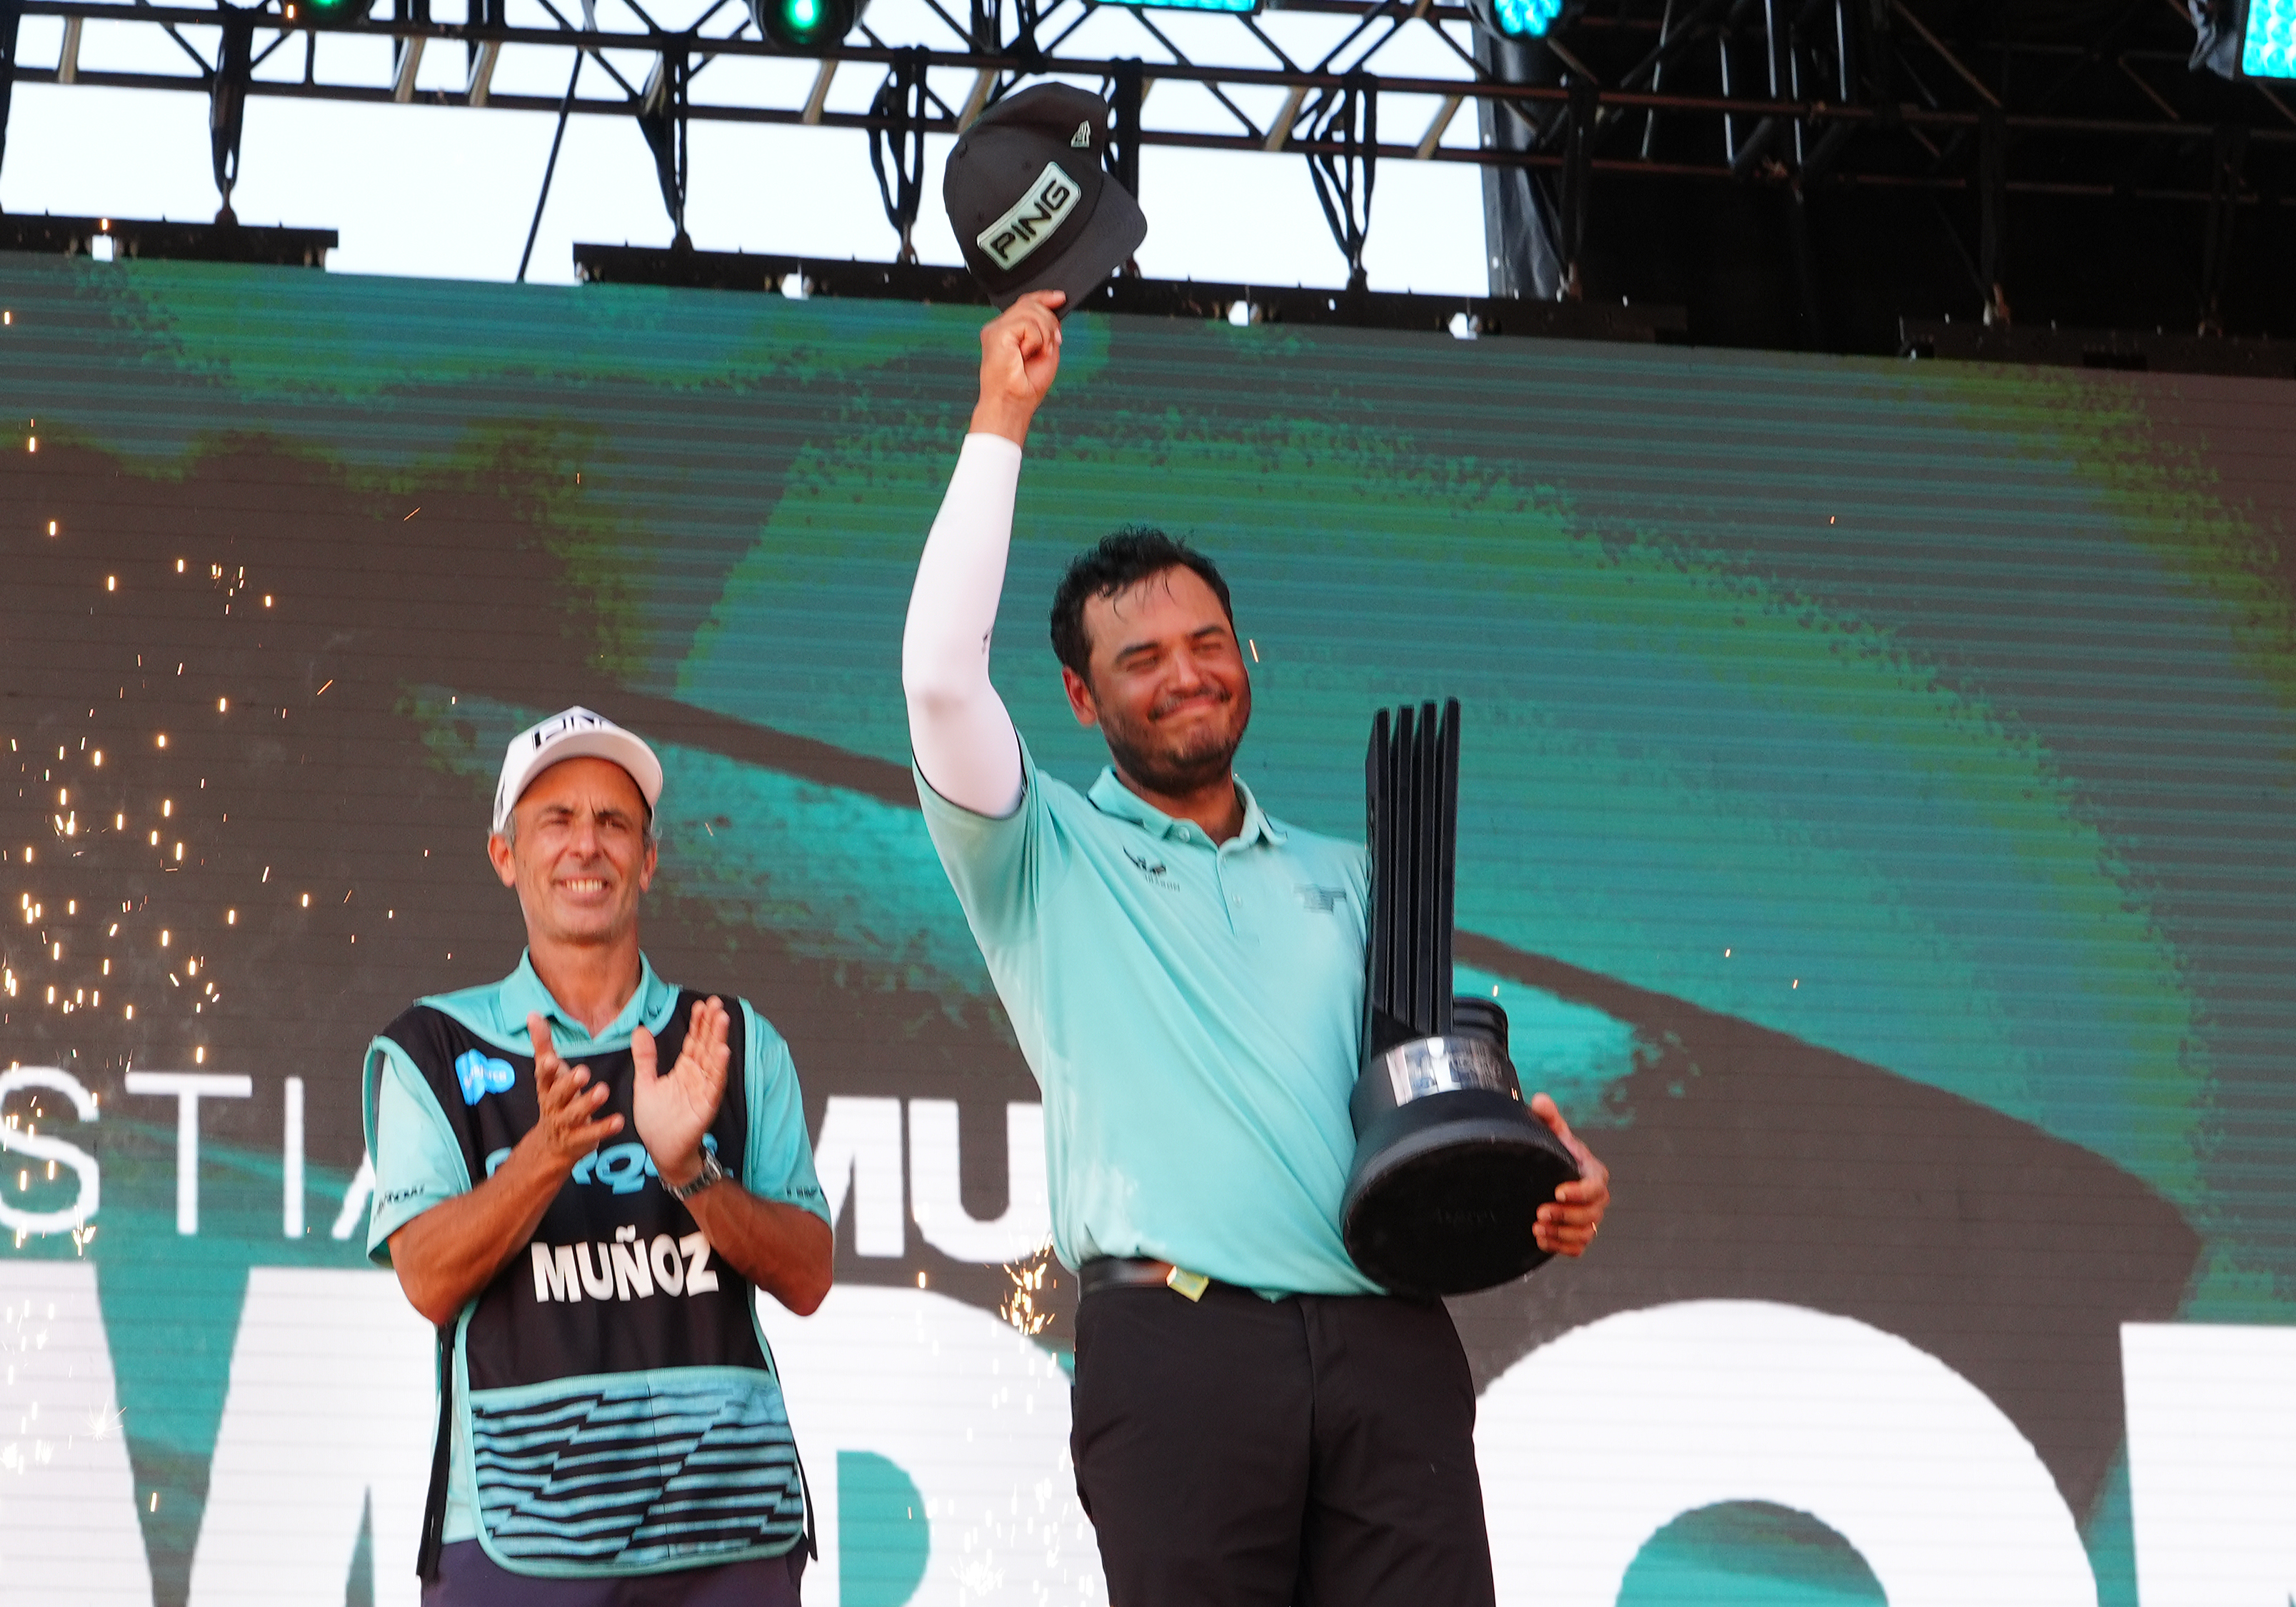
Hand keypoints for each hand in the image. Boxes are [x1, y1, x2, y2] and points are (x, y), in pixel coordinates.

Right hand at [529, 1012, 620, 1169]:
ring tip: (603, 1091)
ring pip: (575, 1114)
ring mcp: (565, 1124)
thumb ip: (543, 1044)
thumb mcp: (547, 1072)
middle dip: (570, 1084)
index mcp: (546, 1087)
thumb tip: (533, 1014)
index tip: (552, 1059)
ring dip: (588, 1103)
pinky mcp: (579, 1139)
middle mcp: (553, 1105)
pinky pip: (592, 1133)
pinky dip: (604, 1127)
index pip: (543, 1076)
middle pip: (559, 1095)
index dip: (547, 1068)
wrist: (551, 1143)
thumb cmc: (555, 1097)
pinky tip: (619, 1121)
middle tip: (584, 1072)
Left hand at [633, 997, 731, 1189]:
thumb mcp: (645, 1084)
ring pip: (712, 1060)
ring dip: (718, 1039)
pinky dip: (719, 1068)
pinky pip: (714, 1084)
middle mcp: (697, 1076)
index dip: (698, 1024)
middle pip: (706, 1045)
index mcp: (684, 1070)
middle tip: (716, 1003)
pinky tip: (723, 1051)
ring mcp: (704, 1090)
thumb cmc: (656, 1121)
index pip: (694, 1041)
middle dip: (711, 1024)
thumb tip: (641, 1029)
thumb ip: (646, 1058)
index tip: (702, 1004)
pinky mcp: (706, 1105)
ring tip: (722, 1018)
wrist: (662, 1151)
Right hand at [971, 290, 1064, 444]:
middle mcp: (999, 327)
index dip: (1044, 297)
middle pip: (1029, 303)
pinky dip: (1035, 339)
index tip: (1061, 298)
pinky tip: (1026, 354)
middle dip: (1049, 321)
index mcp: (1008, 331)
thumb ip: (1047, 329)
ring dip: (1044, 333)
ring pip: (1030, 310)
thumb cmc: (1026, 386)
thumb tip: (1053, 308)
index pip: (1025, 303)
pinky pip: (1026, 323)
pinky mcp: (996, 333)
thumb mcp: (1045, 350)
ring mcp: (995, 329)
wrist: (1013, 404)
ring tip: (1040, 352)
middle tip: (1053, 344)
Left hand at [1530, 1092, 1609, 1256]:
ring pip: (1585, 1234)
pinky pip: (1578, 1248)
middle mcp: (1596, 1198)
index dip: (1580, 1192)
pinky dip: (1561, 1247)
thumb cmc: (1554, 1152)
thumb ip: (1548, 1118)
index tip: (1557, 1192)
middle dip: (1566, 1216)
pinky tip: (1541, 1240)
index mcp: (1593, 1173)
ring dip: (1562, 1234)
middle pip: (1591, 1214)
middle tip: (1540, 1212)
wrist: (1547, 1174)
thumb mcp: (1551, 1134)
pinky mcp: (1578, 1235)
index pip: (1595, 1186)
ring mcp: (1588, 1218)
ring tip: (1537, 1228)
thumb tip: (1540, 1101)